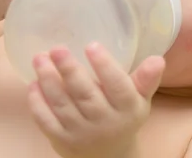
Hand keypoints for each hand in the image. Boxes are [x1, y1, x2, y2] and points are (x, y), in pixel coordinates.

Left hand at [27, 43, 164, 157]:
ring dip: (48, 81)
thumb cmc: (125, 116)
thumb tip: (157, 58)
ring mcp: (81, 133)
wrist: (110, 156)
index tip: (91, 45)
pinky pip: (46, 121)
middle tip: (57, 48)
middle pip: (85, 94)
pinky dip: (37, 103)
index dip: (104, 66)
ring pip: (62, 105)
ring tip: (39, 58)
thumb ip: (147, 79)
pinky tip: (33, 84)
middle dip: (69, 70)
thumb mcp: (141, 99)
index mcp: (127, 108)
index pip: (116, 85)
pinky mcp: (61, 141)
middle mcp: (105, 121)